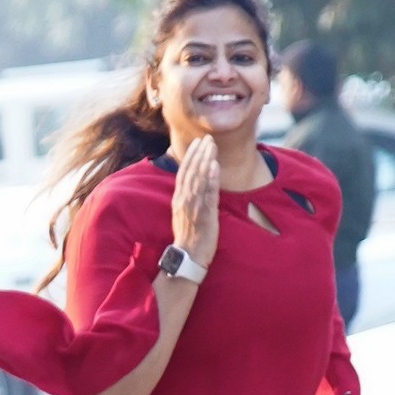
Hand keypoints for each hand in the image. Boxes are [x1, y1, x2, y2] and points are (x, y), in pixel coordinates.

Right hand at [170, 135, 220, 271]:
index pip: (184, 172)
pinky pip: (208, 193)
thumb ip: (188, 197)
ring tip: (212, 146)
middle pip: (191, 171)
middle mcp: (184, 200)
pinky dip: (211, 179)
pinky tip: (215, 166)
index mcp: (179, 199)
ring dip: (206, 160)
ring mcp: (194, 207)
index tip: (198, 143)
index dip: (190, 156)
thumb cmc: (189, 236)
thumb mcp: (184, 213)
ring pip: (199, 179)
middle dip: (199, 153)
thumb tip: (195, 184)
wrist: (188, 256)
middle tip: (207, 138)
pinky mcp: (204, 214)